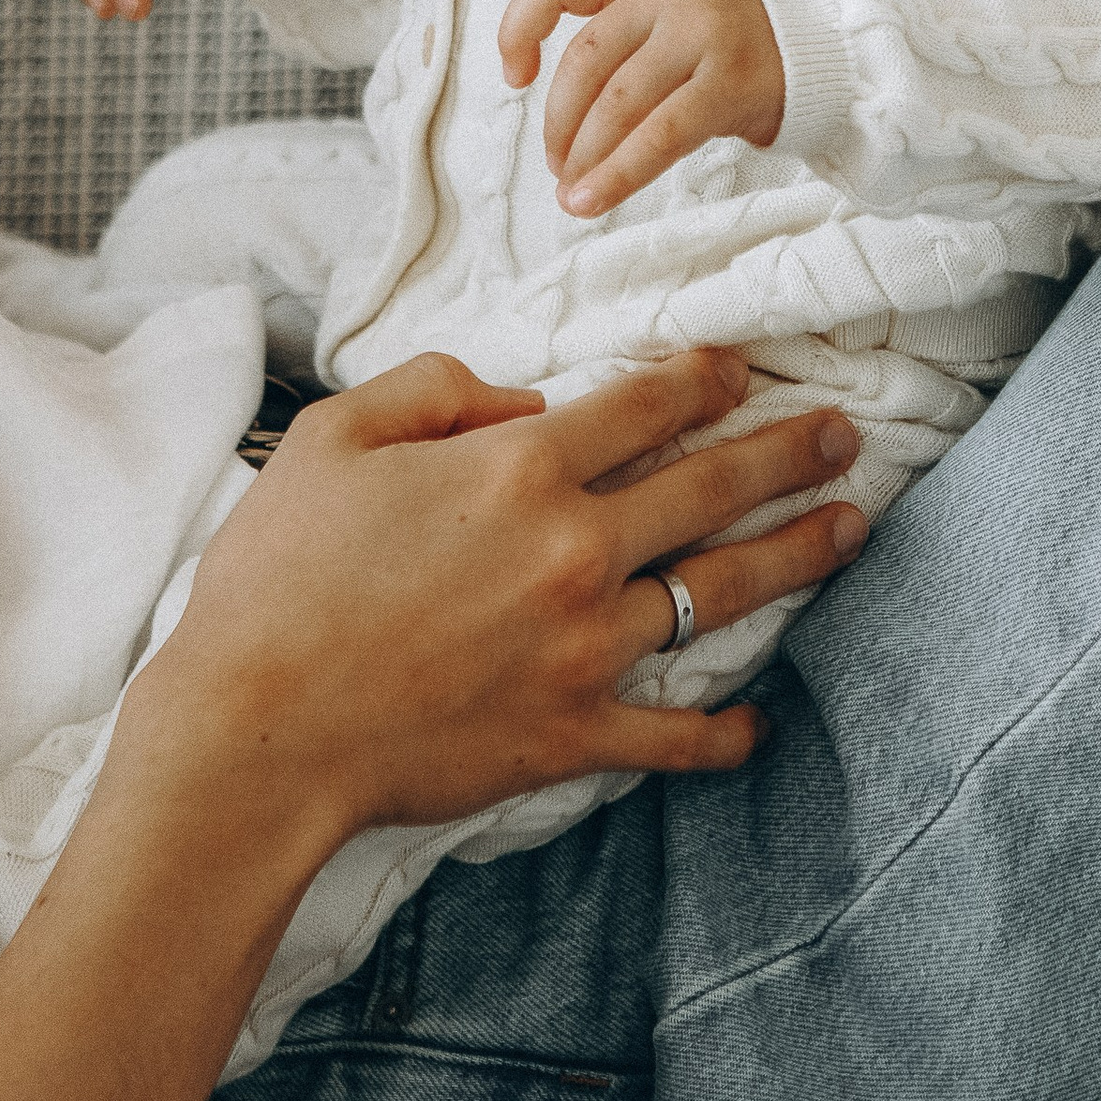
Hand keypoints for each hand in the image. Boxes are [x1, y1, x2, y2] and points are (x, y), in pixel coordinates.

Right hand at [0, 347, 864, 1100]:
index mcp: (517, 470)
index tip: (743, 365)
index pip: (644, 403)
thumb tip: (507, 397)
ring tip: (848, 528)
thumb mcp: (331, 439)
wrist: (253, 733)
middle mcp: (571, 550)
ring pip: (718, 593)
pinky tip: (757, 720)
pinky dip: (720, 732)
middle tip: (844, 433)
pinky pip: (672, 735)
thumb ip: (428, 393)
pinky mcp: (569, 735)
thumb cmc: (275, 580)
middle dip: (788, 452)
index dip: (704, 375)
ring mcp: (581, 649)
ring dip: (794, 556)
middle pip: (711, 486)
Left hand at [499, 0, 784, 214]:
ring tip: (574, 192)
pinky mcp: (729, 82)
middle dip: (559, 122)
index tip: (515, 78)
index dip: (520, 26)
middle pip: (584, 60)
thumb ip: (620, 40)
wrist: (825, 42)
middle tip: (558, 165)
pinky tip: (593, 199)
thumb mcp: (675, 10)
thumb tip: (562, 123)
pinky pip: (659, 135)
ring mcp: (702, 34)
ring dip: (584, 156)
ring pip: (617, 102)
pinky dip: (618, 174)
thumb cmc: (733, 38)